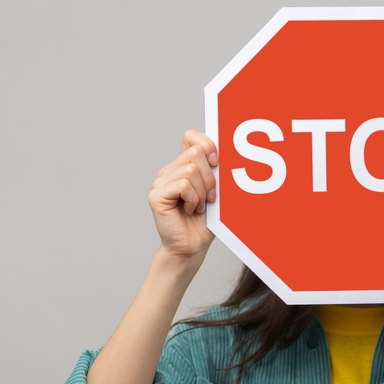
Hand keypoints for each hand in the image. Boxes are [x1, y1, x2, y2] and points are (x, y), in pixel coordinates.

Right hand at [149, 129, 217, 263]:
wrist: (192, 248)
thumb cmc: (206, 222)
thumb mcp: (217, 191)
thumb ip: (217, 170)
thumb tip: (226, 151)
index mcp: (182, 166)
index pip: (191, 136)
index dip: (207, 144)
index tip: (217, 163)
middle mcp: (169, 171)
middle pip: (195, 152)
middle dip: (210, 177)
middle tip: (209, 197)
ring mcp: (160, 183)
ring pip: (190, 170)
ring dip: (202, 192)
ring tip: (198, 206)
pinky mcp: (156, 196)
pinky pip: (183, 185)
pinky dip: (193, 199)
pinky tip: (190, 210)